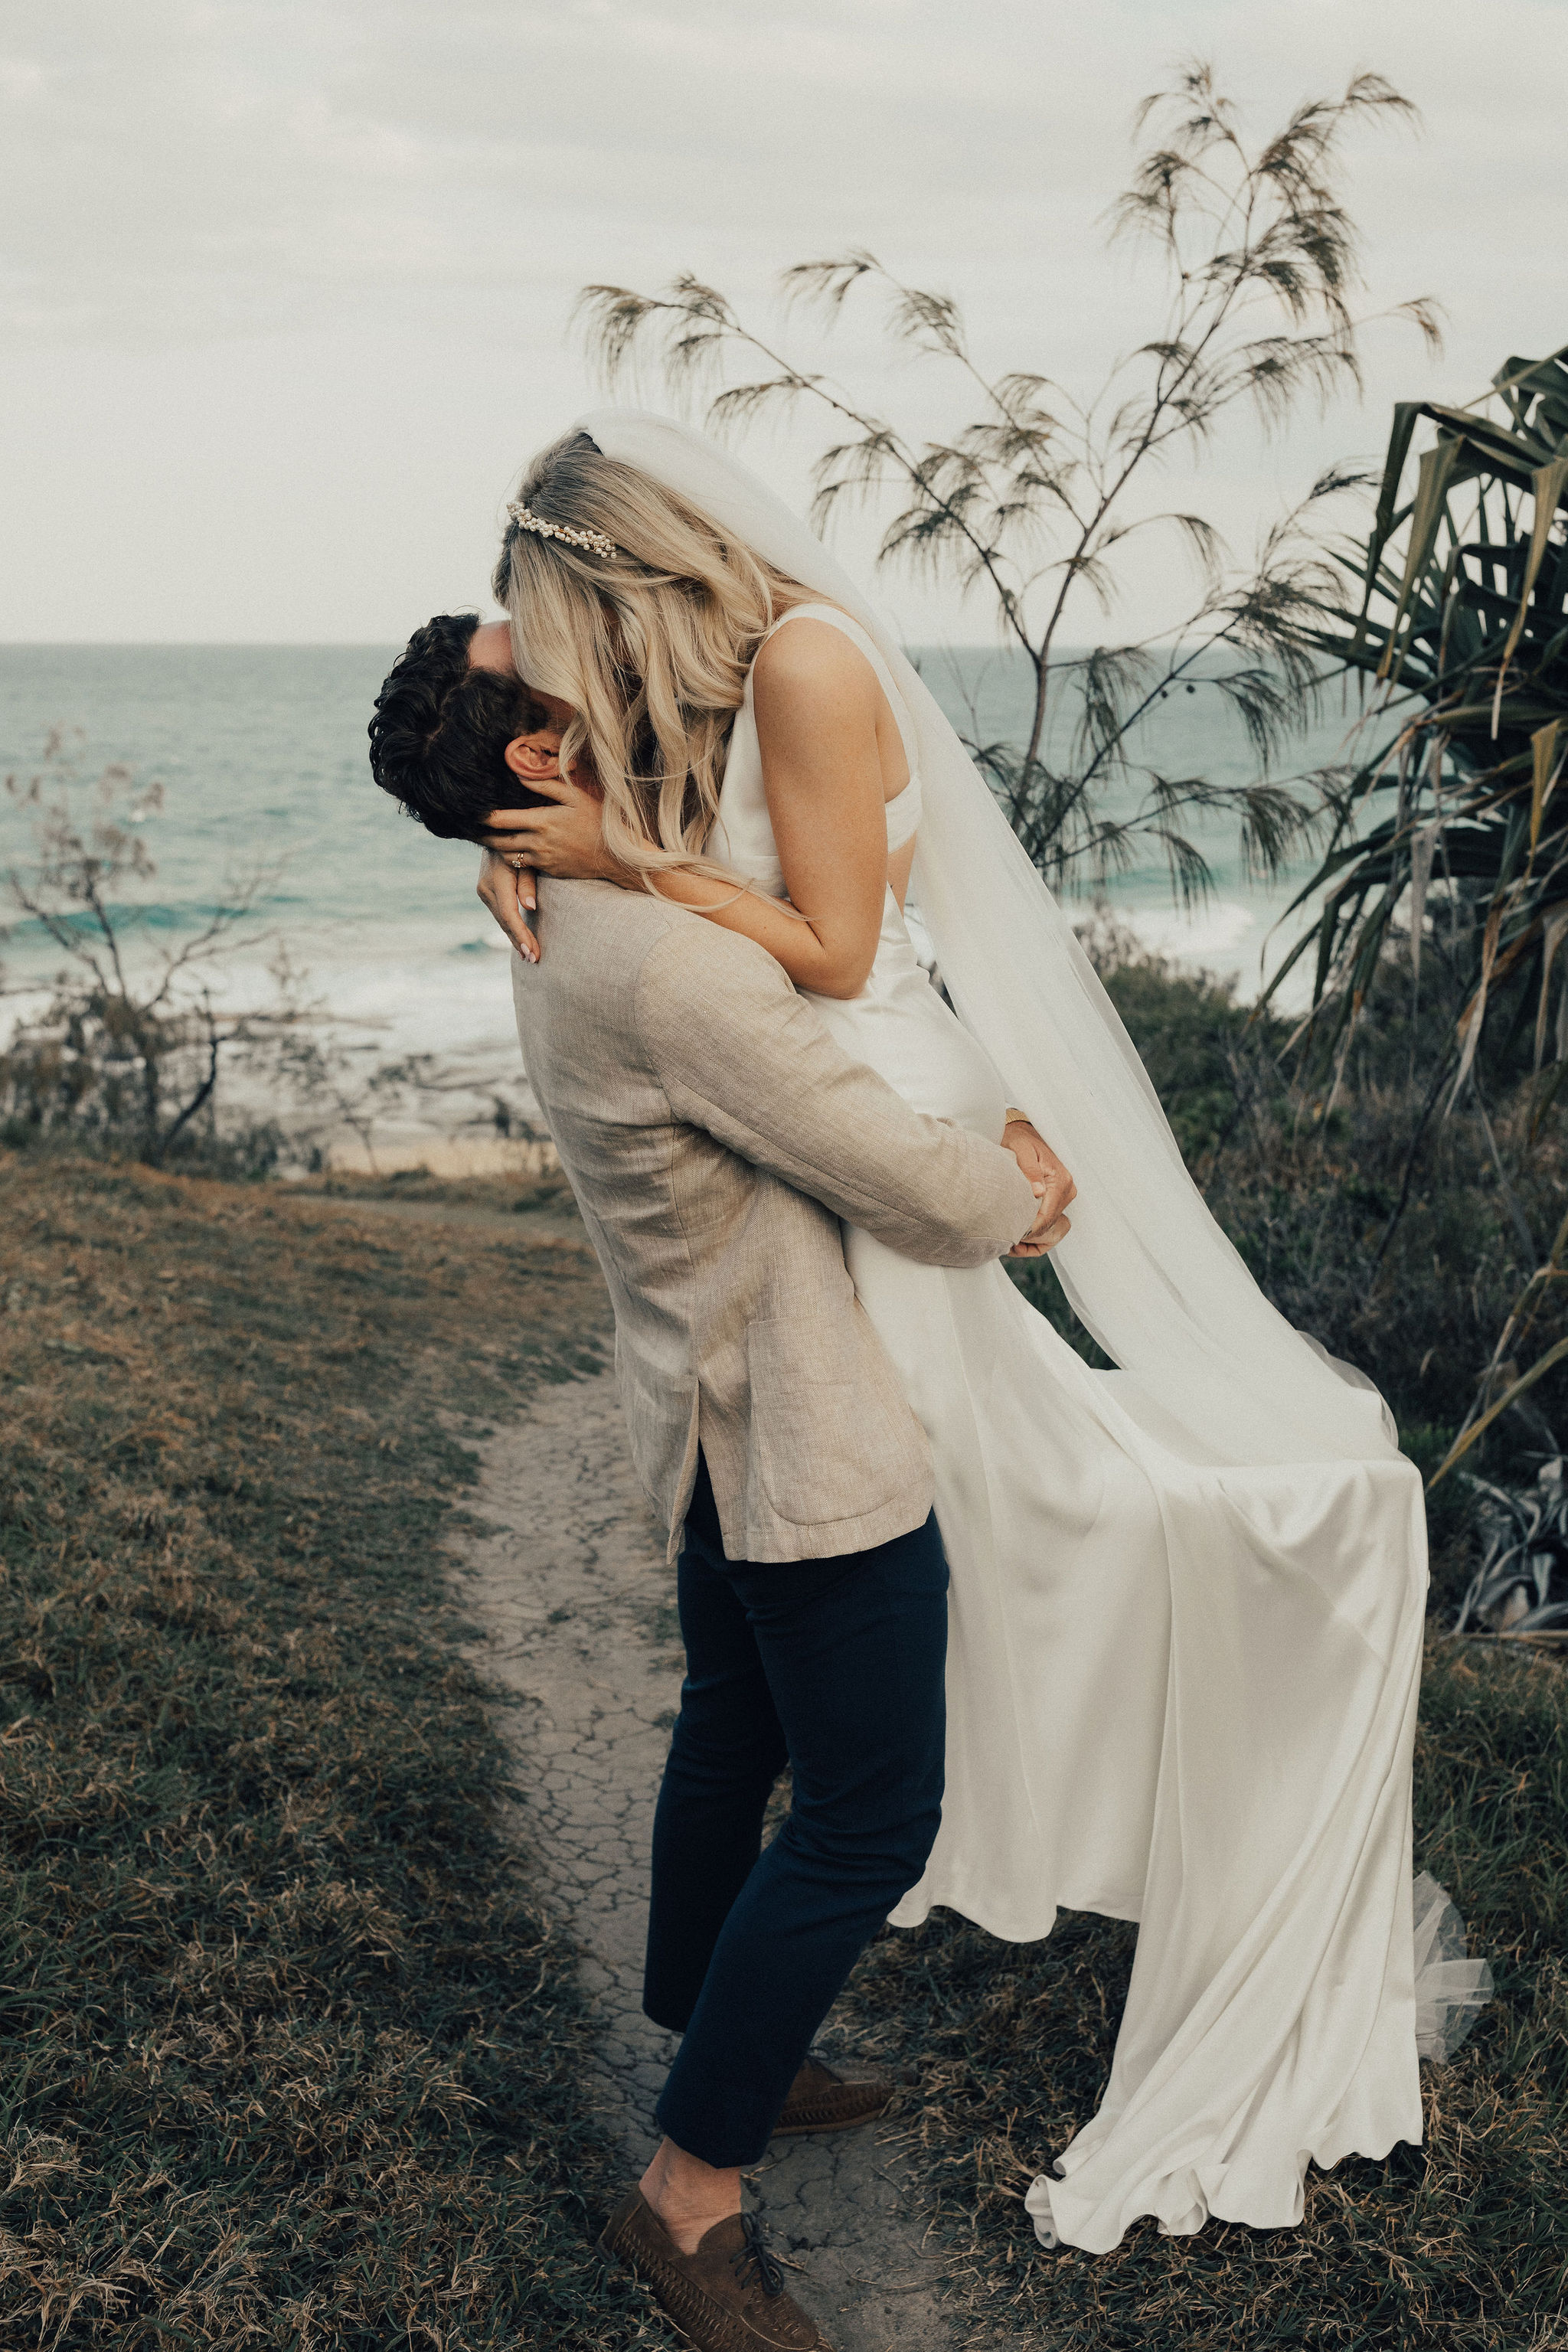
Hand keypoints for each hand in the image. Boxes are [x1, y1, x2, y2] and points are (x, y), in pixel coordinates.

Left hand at [476, 770, 627, 886]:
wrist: (615, 856)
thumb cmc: (597, 821)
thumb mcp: (575, 797)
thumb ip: (546, 785)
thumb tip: (521, 776)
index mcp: (542, 821)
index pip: (501, 820)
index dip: (482, 817)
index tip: (471, 811)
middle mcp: (538, 842)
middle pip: (498, 841)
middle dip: (481, 836)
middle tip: (469, 830)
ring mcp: (542, 859)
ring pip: (508, 856)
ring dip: (497, 849)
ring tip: (488, 839)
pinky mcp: (548, 871)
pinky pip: (524, 866)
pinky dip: (514, 858)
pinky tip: (511, 850)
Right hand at [477, 847, 538, 962]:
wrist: (497, 832)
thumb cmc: (520, 844)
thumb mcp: (528, 859)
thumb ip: (528, 883)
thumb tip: (530, 908)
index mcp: (497, 880)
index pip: (510, 914)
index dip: (521, 935)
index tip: (532, 952)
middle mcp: (486, 888)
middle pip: (505, 922)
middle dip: (520, 942)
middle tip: (535, 959)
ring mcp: (483, 891)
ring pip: (502, 920)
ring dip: (515, 939)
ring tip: (530, 956)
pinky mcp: (486, 893)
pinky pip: (500, 915)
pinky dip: (510, 929)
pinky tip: (520, 942)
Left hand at [1004, 1116, 1075, 1256]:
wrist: (1023, 1133)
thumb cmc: (1019, 1140)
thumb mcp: (1020, 1150)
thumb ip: (1029, 1170)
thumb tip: (1038, 1192)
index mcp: (1060, 1180)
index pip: (1047, 1216)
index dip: (1029, 1230)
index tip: (1010, 1237)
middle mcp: (1067, 1189)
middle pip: (1049, 1224)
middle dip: (1028, 1235)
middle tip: (1004, 1239)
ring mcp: (1065, 1195)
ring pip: (1050, 1226)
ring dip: (1031, 1235)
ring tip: (1008, 1237)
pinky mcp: (1058, 1198)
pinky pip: (1050, 1222)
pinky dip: (1035, 1231)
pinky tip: (1018, 1233)